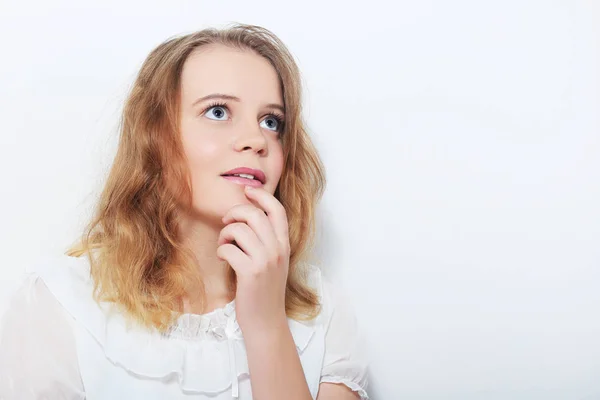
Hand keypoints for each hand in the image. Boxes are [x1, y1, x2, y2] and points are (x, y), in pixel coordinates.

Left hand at [217, 185, 289, 332]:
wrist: (265, 321)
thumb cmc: (264, 290)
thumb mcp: (273, 262)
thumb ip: (266, 241)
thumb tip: (247, 217)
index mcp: (284, 245)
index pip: (277, 209)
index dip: (261, 196)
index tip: (247, 191)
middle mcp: (278, 250)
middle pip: (254, 214)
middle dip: (234, 213)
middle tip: (226, 222)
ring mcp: (265, 261)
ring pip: (239, 229)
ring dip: (225, 234)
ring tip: (224, 244)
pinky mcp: (250, 272)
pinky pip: (228, 248)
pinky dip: (221, 250)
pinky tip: (224, 260)